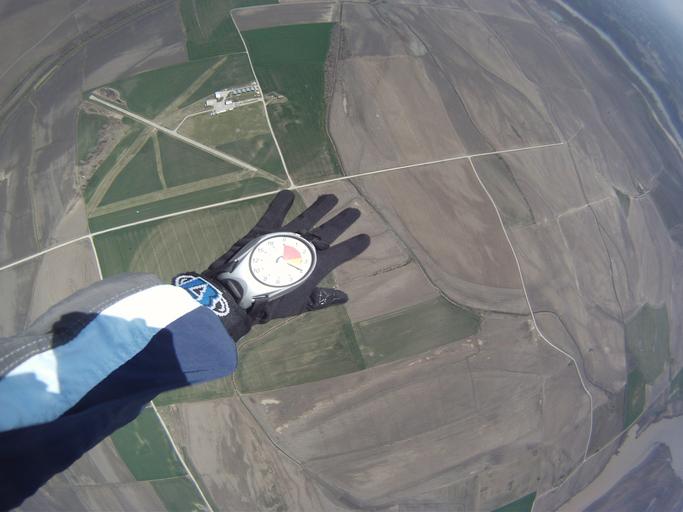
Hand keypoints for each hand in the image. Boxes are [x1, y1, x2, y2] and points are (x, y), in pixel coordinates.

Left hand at [204, 190, 369, 323]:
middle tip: (355, 211)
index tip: (366, 238)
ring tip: (331, 197)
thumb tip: (344, 297)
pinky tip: (288, 193)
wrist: (240, 294)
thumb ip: (322, 299)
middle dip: (343, 220)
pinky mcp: (265, 229)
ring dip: (321, 207)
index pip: (342, 253)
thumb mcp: (299, 306)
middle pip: (329, 230)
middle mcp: (304, 246)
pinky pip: (275, 212)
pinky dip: (281, 202)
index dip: (354, 246)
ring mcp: (285, 235)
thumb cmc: (271, 304)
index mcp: (315, 266)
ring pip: (308, 217)